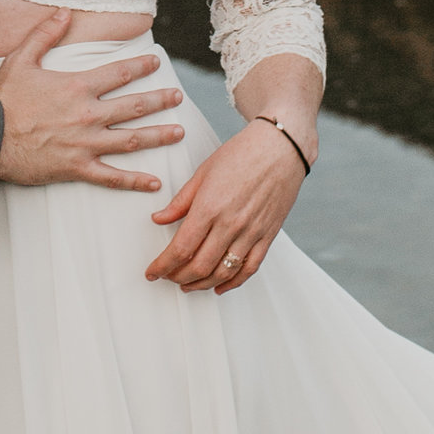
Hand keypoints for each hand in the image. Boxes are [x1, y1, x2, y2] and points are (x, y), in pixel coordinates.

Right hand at [0, 13, 184, 192]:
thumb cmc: (2, 100)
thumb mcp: (21, 60)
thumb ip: (45, 34)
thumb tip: (64, 12)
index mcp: (78, 87)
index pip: (120, 73)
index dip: (142, 66)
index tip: (157, 64)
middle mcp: (88, 114)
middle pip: (135, 106)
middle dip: (161, 100)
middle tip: (178, 97)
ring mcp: (85, 143)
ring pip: (131, 140)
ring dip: (159, 136)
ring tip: (179, 132)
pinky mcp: (77, 168)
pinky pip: (111, 176)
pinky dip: (134, 181)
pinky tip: (154, 182)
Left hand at [145, 119, 307, 291]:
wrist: (280, 146)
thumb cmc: (241, 153)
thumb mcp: (203, 173)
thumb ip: (180, 201)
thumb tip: (158, 219)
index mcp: (210, 207)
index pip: (180, 248)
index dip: (163, 266)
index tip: (152, 272)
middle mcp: (231, 224)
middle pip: (199, 266)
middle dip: (178, 278)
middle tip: (168, 277)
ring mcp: (251, 232)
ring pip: (223, 273)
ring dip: (202, 285)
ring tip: (188, 285)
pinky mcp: (268, 235)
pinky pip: (249, 268)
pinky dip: (233, 283)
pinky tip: (219, 286)